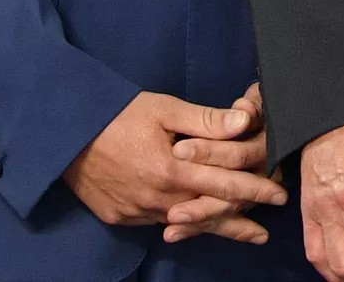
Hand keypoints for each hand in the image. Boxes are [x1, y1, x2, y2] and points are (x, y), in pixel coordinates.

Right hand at [63, 90, 287, 228]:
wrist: (63, 136)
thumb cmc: (118, 115)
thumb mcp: (165, 109)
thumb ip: (206, 120)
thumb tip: (246, 123)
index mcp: (172, 170)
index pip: (225, 185)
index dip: (256, 190)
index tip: (280, 194)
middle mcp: (157, 198)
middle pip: (210, 212)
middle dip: (241, 217)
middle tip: (267, 224)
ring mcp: (137, 211)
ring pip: (186, 223)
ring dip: (215, 225)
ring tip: (245, 233)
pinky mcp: (121, 217)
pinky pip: (159, 223)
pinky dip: (182, 224)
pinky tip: (198, 226)